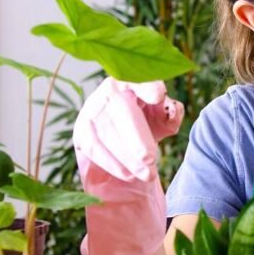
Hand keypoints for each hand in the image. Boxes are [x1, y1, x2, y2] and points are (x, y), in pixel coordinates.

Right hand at [73, 78, 183, 254]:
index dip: (148, 87)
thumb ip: (170, 114)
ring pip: (108, 133)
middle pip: (122, 111)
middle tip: (150, 158)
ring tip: (148, 174)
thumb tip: (171, 109)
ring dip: (128, 157)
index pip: (140, 81)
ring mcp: (92, 109)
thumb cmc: (146, 121)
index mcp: (132, 80)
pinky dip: (111, 162)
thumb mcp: (162, 118)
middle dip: (136, 137)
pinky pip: (94, 147)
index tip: (159, 95)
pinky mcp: (82, 130)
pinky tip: (128, 174)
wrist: (120, 136)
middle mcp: (109, 90)